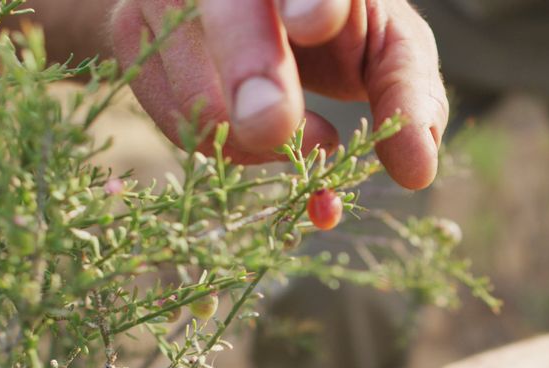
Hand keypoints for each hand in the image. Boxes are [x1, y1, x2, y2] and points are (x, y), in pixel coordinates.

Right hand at [110, 0, 447, 188]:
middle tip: (274, 126)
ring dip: (259, 141)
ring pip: (197, 84)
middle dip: (252, 69)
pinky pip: (174, 118)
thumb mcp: (387, 47)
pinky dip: (228, 150)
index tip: (316, 22)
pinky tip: (262, 139)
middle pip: (230, 13)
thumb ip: (409, 93)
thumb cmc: (338, 28)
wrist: (240, 13)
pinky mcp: (133, 35)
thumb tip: (416, 171)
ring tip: (313, 136)